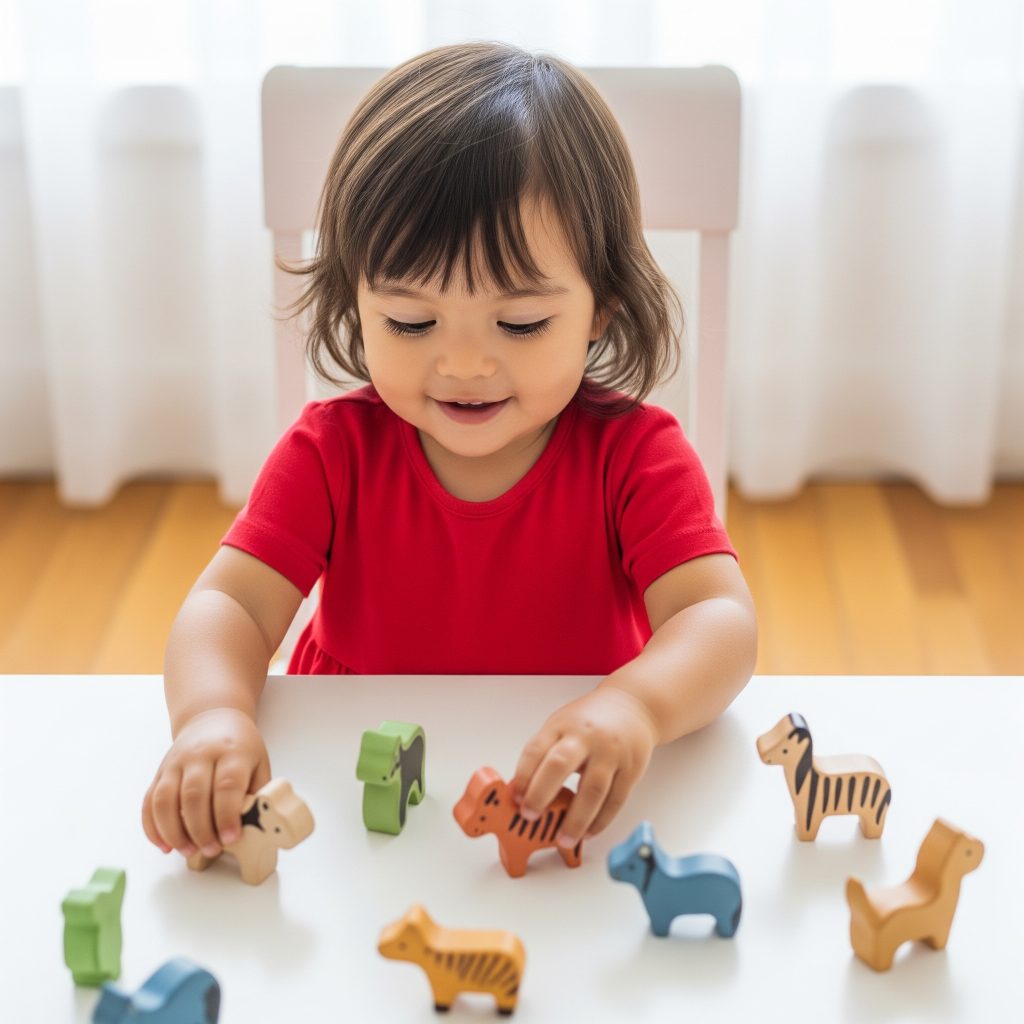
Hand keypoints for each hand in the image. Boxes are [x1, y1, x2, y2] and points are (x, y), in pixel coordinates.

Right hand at [141, 708, 270, 858]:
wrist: (212, 718)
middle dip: (200, 829)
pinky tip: (165, 845)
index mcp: (231, 752)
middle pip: (193, 795)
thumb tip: (254, 827)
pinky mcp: (160, 772)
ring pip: (165, 800)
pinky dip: (153, 828)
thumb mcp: (259, 762)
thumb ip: (257, 793)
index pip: (226, 784)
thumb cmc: (240, 746)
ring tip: (188, 851)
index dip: (226, 815)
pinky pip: (149, 802)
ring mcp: (176, 762)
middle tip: (211, 849)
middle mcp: (200, 755)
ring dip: (174, 832)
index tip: (230, 838)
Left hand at [510, 686, 656, 848]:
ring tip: (563, 840)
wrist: (633, 706)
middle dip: (541, 794)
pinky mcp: (631, 768)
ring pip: (592, 790)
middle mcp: (586, 737)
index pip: (536, 749)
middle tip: (530, 817)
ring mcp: (611, 752)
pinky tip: (588, 832)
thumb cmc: (590, 721)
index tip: (514, 798)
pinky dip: (601, 821)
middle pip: (559, 765)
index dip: (522, 775)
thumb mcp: (561, 725)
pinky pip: (616, 800)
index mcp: (562, 725)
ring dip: (576, 820)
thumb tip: (521, 792)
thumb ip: (543, 753)